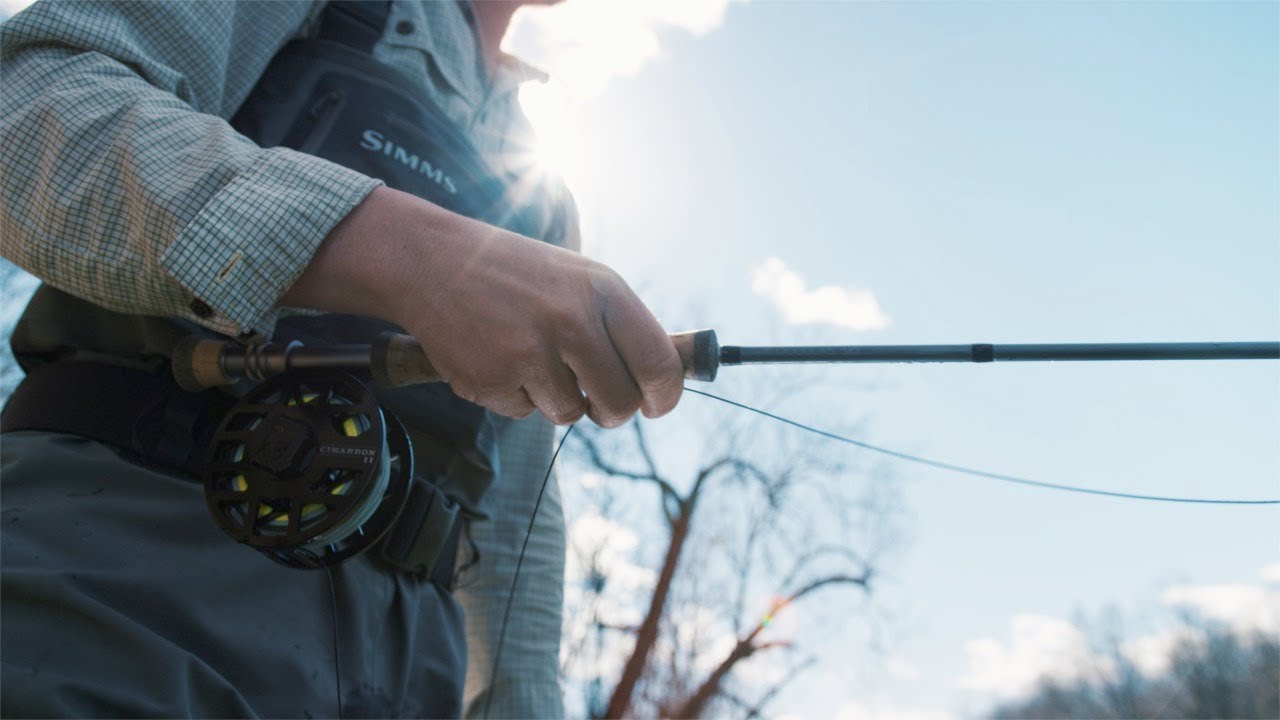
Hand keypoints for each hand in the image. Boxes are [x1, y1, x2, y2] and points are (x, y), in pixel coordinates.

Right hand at [282, 187, 682, 426]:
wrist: (432, 262)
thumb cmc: (519, 275)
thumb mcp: (581, 280)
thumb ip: (623, 326)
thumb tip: (670, 378)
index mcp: (602, 291)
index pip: (658, 363)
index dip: (665, 395)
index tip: (655, 404)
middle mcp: (571, 320)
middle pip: (620, 403)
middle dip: (611, 412)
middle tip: (598, 402)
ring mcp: (528, 352)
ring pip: (570, 415)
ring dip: (556, 399)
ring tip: (531, 358)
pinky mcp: (490, 379)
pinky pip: (523, 414)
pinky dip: (515, 396)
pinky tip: (498, 357)